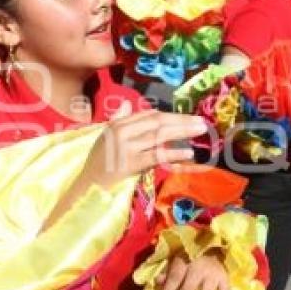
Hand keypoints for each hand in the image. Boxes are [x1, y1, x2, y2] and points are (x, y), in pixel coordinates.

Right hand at [83, 104, 206, 188]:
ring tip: (200, 131)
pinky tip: (188, 153)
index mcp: (118, 124)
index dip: (172, 115)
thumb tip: (128, 104)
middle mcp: (122, 131)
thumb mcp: (106, 137)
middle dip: (181, 121)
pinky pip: (156, 156)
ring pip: (159, 135)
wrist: (88, 185)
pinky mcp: (131, 163)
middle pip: (158, 122)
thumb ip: (118, 119)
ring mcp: (126, 147)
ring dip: (182, 132)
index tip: (189, 117)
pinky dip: (173, 153)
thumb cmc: (99, 163)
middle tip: (202, 122)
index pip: (150, 115)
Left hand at [155, 252, 229, 289]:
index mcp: (186, 259)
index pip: (175, 279)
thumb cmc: (192, 251)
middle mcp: (200, 267)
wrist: (214, 241)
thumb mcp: (177, 256)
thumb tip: (158, 282)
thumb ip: (168, 270)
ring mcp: (214, 274)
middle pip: (188, 289)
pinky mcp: (225, 277)